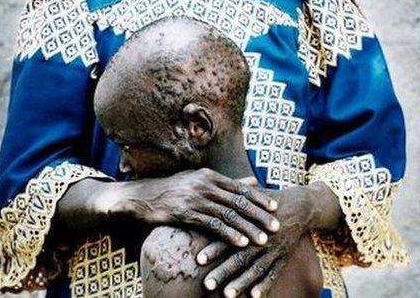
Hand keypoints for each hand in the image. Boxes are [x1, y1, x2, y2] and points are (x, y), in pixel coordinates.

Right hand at [116, 168, 280, 246]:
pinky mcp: (186, 213)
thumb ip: (227, 183)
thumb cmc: (174, 189)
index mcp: (210, 175)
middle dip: (259, 215)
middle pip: (238, 201)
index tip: (275, 208)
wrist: (143, 197)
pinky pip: (212, 225)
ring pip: (228, 214)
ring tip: (261, 239)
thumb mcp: (200, 180)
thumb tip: (252, 180)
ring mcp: (196, 198)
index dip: (258, 198)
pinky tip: (239, 243)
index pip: (240, 187)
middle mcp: (205, 184)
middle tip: (276, 226)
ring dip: (247, 228)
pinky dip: (228, 234)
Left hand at [196, 185, 313, 297]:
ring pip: (256, 269)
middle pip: (240, 257)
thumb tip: (205, 189)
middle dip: (223, 271)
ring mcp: (274, 249)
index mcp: (249, 223)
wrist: (300, 205)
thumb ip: (230, 198)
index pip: (228, 237)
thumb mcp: (251, 196)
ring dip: (242, 283)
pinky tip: (254, 296)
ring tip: (227, 295)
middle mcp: (261, 237)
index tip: (198, 260)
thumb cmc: (268, 200)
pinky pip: (274, 273)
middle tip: (207, 284)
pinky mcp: (283, 257)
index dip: (214, 248)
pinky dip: (265, 285)